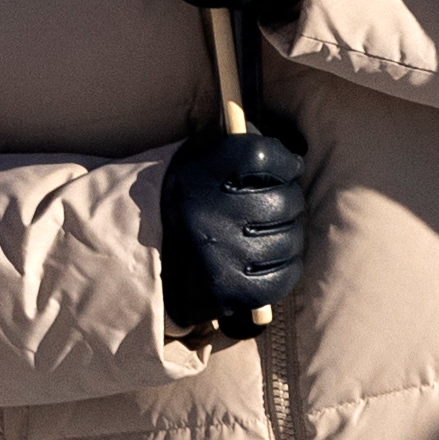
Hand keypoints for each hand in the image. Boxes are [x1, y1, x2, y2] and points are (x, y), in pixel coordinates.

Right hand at [151, 125, 308, 342]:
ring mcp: (217, 257)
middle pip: (286, 201)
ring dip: (288, 234)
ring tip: (268, 232)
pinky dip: (286, 267)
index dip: (284, 162)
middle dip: (289, 200)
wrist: (141, 252)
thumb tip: (296, 161)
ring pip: (290, 240)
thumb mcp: (207, 156)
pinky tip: (270, 258)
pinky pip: (282, 279)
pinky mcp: (226, 292)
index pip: (264, 155)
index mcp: (201, 174)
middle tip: (274, 204)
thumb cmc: (193, 196)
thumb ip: (248, 147)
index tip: (285, 168)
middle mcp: (207, 215)